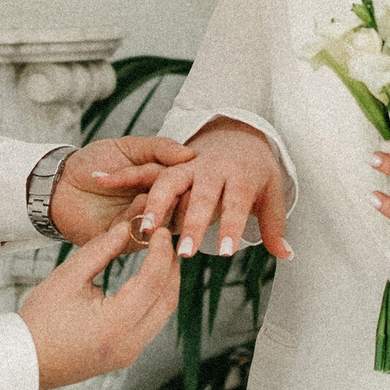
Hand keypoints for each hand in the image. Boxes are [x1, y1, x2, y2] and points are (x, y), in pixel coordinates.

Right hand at [21, 217, 181, 389]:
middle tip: (164, 240)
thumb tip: (124, 229)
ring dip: (166, 284)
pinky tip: (149, 281)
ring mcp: (129, 353)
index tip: (159, 232)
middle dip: (170, 267)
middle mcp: (128, 343)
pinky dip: (156, 300)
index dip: (160, 253)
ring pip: (163, 313)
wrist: (26, 361)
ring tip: (160, 257)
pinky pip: (153, 324)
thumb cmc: (40, 321)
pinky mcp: (126, 356)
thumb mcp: (66, 278)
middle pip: (166, 299)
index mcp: (114, 324)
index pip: (151, 282)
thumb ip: (99, 251)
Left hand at [49, 135, 197, 244]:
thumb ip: (158, 148)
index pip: (187, 181)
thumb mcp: (128, 148)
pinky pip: (144, 231)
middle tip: (177, 183)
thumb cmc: (93, 163)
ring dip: (161, 206)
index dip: (191, 175)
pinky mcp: (129, 240)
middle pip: (183, 203)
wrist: (60, 184)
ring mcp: (145, 223)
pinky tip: (139, 203)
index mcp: (162, 181)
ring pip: (167, 219)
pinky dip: (142, 216)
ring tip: (150, 193)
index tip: (194, 166)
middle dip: (181, 193)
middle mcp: (158, 204)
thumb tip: (190, 153)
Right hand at [134, 117, 295, 260]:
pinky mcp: (170, 163)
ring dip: (157, 205)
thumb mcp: (270, 193)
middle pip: (203, 197)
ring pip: (171, 182)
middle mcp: (214, 169)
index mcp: (242, 176)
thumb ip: (274, 226)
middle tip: (186, 253)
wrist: (237, 134)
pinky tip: (103, 183)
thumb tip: (286, 255)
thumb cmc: (255, 172)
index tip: (226, 252)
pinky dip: (126, 176)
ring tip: (147, 229)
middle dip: (194, 225)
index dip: (232, 226)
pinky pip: (148, 170)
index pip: (238, 203)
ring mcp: (189, 165)